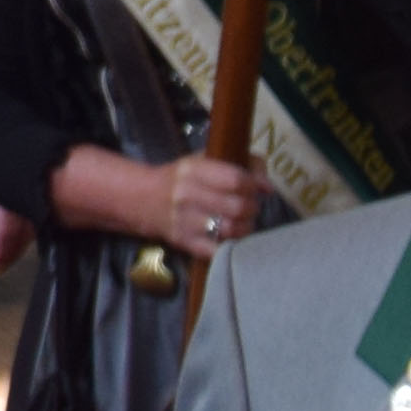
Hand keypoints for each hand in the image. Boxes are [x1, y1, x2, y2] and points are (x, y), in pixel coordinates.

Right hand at [155, 156, 272, 256]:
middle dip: (252, 208)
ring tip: (243, 222)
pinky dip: (231, 245)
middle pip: (238, 207)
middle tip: (250, 207)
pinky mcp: (186, 243)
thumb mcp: (202, 160)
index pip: (235, 179)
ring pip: (232, 230)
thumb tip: (267, 186)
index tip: (257, 188)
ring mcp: (186, 222)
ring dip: (246, 227)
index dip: (253, 185)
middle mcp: (188, 195)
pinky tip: (231, 237)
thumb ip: (238, 164)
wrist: (142, 199)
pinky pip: (218, 250)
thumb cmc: (181, 178)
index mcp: (193, 170)